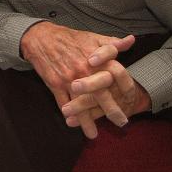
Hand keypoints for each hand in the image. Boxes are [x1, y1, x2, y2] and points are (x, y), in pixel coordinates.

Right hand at [20, 22, 134, 138]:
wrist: (40, 37)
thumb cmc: (68, 38)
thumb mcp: (91, 37)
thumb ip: (112, 43)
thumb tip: (131, 40)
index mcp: (95, 58)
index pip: (115, 76)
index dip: (124, 89)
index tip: (130, 100)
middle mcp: (83, 70)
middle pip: (101, 94)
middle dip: (111, 110)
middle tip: (121, 122)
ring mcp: (69, 78)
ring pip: (81, 103)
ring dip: (87, 120)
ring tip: (93, 134)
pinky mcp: (55, 84)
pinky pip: (63, 102)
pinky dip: (68, 114)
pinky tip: (72, 124)